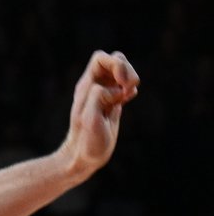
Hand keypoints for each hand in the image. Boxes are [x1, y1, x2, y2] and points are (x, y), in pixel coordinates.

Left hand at [60, 50, 138, 178]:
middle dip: (127, 68)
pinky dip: (130, 89)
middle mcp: (95, 87)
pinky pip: (123, 87)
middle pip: (113, 60)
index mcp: (87, 87)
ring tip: (128, 95)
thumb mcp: (90, 119)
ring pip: (121, 72)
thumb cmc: (86, 141)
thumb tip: (114, 90)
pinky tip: (128, 99)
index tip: (122, 84)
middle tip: (127, 88)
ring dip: (130, 78)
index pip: (100, 58)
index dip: (116, 63)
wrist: (83, 157)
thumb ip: (98, 99)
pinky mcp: (112, 105)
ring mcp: (104, 95)